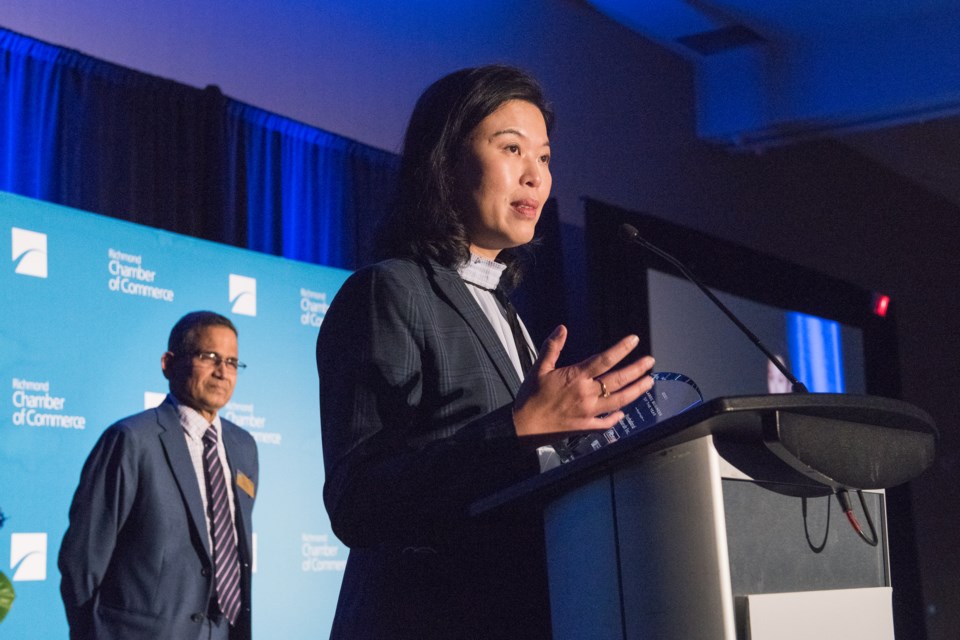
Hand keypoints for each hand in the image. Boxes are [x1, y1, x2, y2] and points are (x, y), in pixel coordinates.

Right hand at [512, 325, 654, 438]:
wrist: (523, 426)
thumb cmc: (529, 397)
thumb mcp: (539, 368)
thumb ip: (552, 347)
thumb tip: (562, 329)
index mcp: (576, 377)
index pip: (604, 359)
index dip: (622, 349)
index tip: (634, 340)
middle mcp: (586, 394)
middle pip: (618, 380)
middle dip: (637, 370)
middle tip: (650, 362)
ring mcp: (589, 412)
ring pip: (619, 401)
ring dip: (636, 391)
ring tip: (649, 383)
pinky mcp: (586, 427)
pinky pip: (606, 423)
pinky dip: (617, 418)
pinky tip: (623, 413)